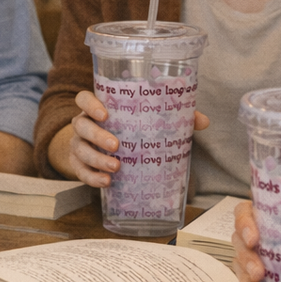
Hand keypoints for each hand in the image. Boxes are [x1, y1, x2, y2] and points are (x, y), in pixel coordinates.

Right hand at [65, 92, 208, 186]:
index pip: (83, 99)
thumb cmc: (127, 130)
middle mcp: (83, 125)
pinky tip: (107, 182)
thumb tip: (202, 121)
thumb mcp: (144, 121)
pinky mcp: (78, 165)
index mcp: (98, 109)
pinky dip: (92, 178)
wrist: (101, 150)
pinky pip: (80, 172)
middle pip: (81, 125)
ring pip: (80, 150)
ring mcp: (78, 145)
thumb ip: (172, 117)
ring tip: (116, 168)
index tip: (104, 113)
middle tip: (117, 146)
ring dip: (97, 159)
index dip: (90, 104)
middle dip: (97, 136)